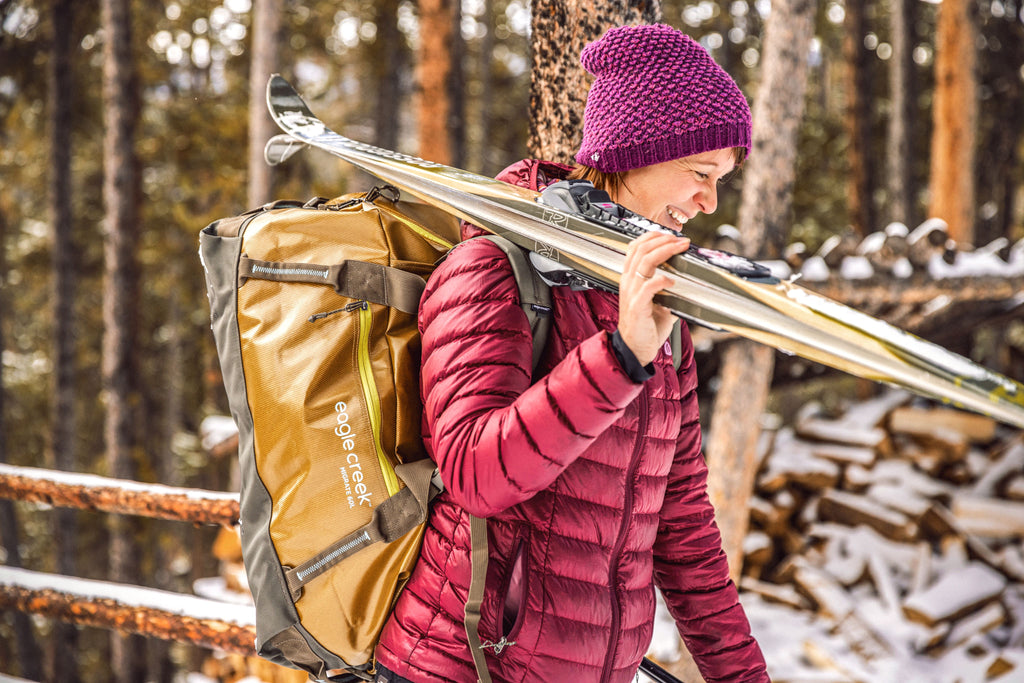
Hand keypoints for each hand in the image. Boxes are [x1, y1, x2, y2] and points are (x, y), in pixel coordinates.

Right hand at [618, 231, 690, 365]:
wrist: (635, 349)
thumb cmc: (646, 328)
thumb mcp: (659, 304)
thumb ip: (670, 292)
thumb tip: (689, 286)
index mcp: (631, 279)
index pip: (635, 247)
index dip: (653, 237)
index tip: (670, 235)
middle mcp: (628, 282)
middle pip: (640, 249)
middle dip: (663, 240)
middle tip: (681, 240)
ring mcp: (631, 293)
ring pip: (644, 262)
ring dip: (665, 251)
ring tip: (679, 248)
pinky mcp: (637, 306)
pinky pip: (648, 286)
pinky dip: (662, 280)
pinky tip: (672, 281)